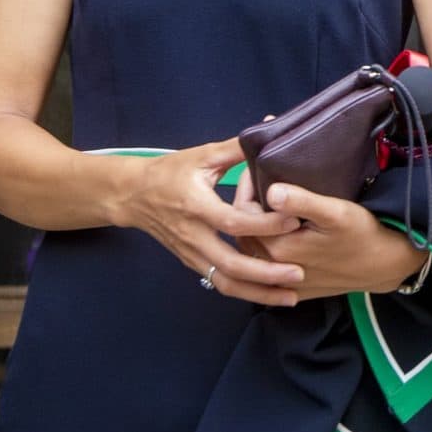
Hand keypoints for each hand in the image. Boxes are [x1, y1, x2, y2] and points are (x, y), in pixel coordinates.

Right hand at [114, 138, 304, 306]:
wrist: (132, 195)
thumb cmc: (170, 172)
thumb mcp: (201, 156)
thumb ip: (235, 150)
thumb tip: (267, 134)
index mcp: (196, 206)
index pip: (233, 222)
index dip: (265, 224)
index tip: (294, 221)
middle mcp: (193, 235)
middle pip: (230, 265)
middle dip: (265, 274)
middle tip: (299, 273)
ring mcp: (191, 253)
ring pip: (225, 282)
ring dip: (258, 293)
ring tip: (290, 297)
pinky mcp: (192, 262)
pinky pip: (219, 282)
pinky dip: (245, 291)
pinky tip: (269, 293)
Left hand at [250, 183, 428, 299]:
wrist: (385, 264)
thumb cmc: (363, 234)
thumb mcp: (336, 212)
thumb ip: (302, 202)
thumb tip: (271, 191)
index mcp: (279, 248)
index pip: (242, 216)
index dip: (245, 189)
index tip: (254, 168)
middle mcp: (274, 269)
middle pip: (244, 233)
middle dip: (246, 207)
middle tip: (257, 181)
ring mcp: (283, 282)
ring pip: (253, 250)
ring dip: (253, 227)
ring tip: (265, 203)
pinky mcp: (293, 288)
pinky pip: (266, 266)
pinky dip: (263, 248)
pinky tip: (276, 231)